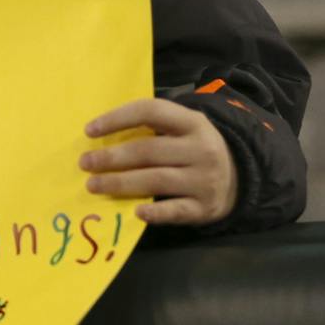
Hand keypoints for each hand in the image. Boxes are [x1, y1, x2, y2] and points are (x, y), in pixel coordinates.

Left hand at [80, 98, 235, 225]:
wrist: (239, 177)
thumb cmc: (193, 150)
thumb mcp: (183, 130)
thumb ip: (151, 128)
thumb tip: (99, 135)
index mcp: (193, 122)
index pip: (151, 111)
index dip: (118, 118)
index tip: (89, 130)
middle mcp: (202, 149)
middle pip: (148, 150)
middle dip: (111, 157)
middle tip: (85, 163)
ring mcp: (205, 179)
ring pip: (156, 180)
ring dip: (120, 183)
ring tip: (93, 185)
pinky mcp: (205, 207)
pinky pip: (175, 210)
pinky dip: (155, 212)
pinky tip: (135, 212)